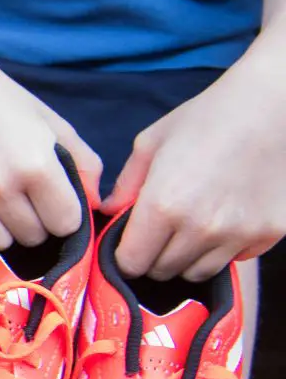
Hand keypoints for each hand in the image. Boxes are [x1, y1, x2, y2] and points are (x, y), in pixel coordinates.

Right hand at [0, 56, 99, 247]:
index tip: (51, 202)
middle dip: (33, 220)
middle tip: (20, 196)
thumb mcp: (53, 124)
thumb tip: (94, 205)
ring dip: (1, 225)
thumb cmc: (2, 100)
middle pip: (32, 236)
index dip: (62, 214)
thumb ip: (84, 164)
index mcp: (36, 167)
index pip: (65, 224)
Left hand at [109, 58, 285, 281]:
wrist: (273, 107)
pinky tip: (224, 218)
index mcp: (163, 205)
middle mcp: (200, 228)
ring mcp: (238, 234)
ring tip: (191, 225)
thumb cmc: (208, 117)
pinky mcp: (268, 234)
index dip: (124, 255)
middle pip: (163, 271)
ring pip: (198, 272)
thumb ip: (126, 184)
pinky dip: (223, 248)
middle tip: (160, 230)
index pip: (131, 263)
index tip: (129, 242)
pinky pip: (234, 259)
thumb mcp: (152, 143)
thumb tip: (109, 213)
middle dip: (154, 256)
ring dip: (187, 257)